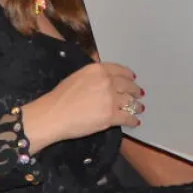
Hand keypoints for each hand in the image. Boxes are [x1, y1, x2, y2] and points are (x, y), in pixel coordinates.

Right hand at [22, 62, 143, 151]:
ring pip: (130, 101)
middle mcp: (107, 81)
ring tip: (139, 108)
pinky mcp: (111, 115)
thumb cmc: (59, 98)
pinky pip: (127, 117)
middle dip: (135, 90)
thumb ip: (93, 76)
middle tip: (139, 94)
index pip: (119, 70)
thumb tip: (104, 78)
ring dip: (136, 106)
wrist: (53, 115)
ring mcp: (110, 98)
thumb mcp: (77, 77)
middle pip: (127, 85)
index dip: (128, 75)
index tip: (133, 78)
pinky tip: (134, 122)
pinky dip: (132, 121)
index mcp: (97, 70)